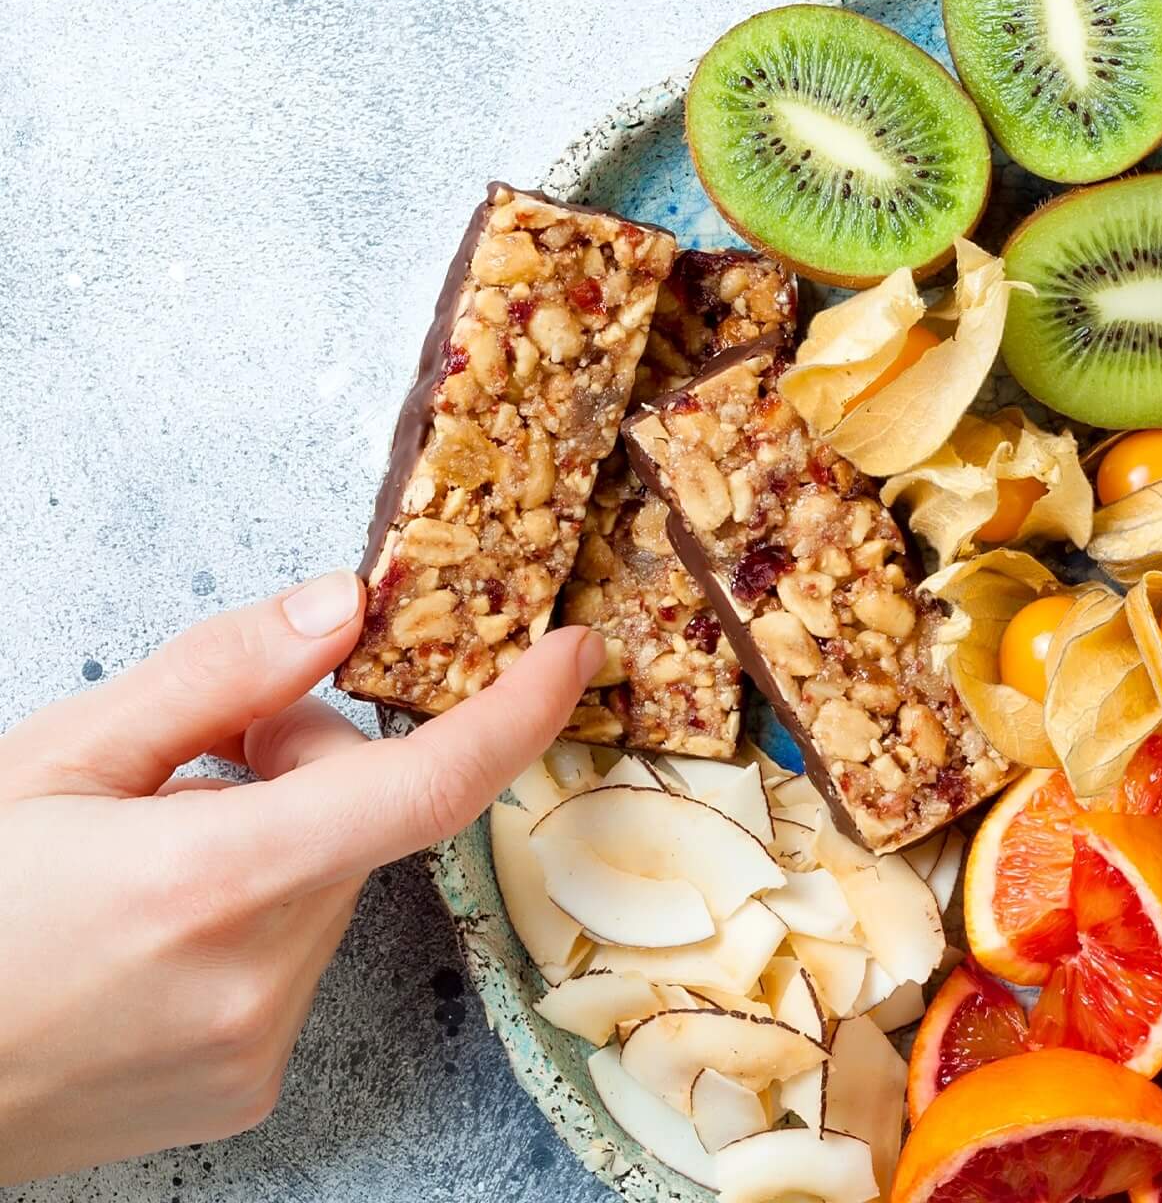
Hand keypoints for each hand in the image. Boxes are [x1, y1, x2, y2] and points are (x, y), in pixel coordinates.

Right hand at [0, 572, 601, 1183]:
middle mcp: (255, 976)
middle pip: (360, 826)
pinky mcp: (248, 1089)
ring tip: (144, 859)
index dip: (516, 713)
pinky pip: (294, 969)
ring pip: (328, 896)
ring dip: (274, 851)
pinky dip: (249, 930)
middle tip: (204, 756)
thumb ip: (215, 676)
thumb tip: (342, 606)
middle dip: (306, 770)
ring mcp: (256, 1046)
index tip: (571, 655)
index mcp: (212, 881)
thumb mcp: (55, 759)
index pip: (424, 787)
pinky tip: (149, 937)